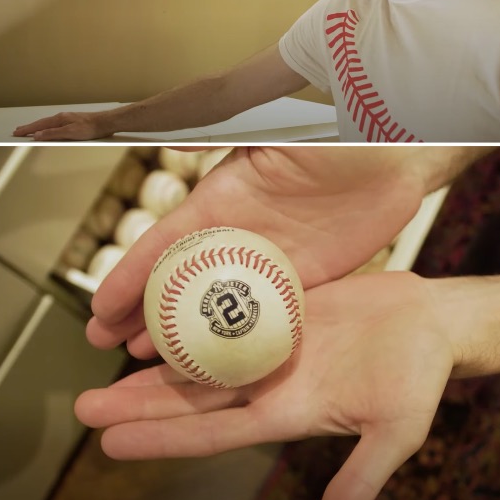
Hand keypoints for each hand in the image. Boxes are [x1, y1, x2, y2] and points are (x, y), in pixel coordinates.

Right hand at [13, 111, 108, 139]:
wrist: (106, 122)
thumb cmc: (91, 128)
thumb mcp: (70, 133)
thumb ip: (53, 134)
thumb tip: (37, 135)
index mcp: (59, 119)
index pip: (39, 125)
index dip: (27, 130)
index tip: (17, 133)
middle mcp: (62, 117)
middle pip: (42, 123)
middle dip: (29, 127)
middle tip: (18, 131)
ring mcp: (68, 119)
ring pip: (48, 123)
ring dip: (38, 127)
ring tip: (30, 130)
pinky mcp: (74, 122)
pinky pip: (55, 125)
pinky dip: (47, 127)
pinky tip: (49, 129)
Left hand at [75, 271, 451, 499]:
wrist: (439, 323)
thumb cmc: (421, 378)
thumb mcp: (397, 432)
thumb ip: (362, 477)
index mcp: (292, 412)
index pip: (214, 431)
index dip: (163, 438)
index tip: (111, 442)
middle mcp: (275, 384)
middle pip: (194, 399)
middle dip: (139, 405)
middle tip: (82, 406)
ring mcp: (278, 347)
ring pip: (204, 358)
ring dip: (156, 367)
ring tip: (105, 371)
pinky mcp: (288, 310)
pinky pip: (232, 311)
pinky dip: (197, 315)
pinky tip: (163, 316)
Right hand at [88, 147, 428, 357]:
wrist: (400, 156)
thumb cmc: (338, 136)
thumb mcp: (276, 137)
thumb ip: (224, 143)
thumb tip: (172, 141)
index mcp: (224, 199)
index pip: (165, 242)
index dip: (129, 274)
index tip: (99, 308)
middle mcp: (243, 233)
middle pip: (181, 280)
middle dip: (142, 312)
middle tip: (106, 347)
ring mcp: (274, 258)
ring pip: (218, 304)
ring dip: (184, 332)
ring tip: (148, 363)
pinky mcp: (310, 277)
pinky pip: (268, 314)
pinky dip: (242, 338)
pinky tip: (220, 362)